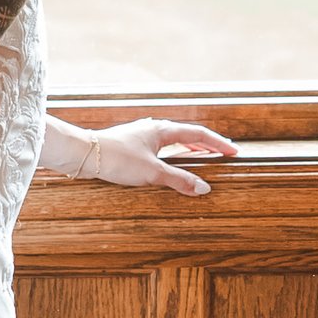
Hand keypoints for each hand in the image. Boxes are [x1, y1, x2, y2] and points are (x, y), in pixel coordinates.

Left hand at [82, 116, 238, 195]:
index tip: (233, 152)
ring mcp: (142, 135)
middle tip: (222, 153)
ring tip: (201, 157)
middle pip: (187, 134)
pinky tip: (169, 162)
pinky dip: (172, 154)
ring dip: (189, 149)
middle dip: (206, 145)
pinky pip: (160, 147)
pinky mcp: (131, 144)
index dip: (218, 144)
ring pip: (172, 140)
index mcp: (163, 130)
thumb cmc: (116, 158)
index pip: (198, 134)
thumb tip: (203, 188)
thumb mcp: (152, 172)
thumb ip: (179, 180)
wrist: (84, 153)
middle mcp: (154, 128)